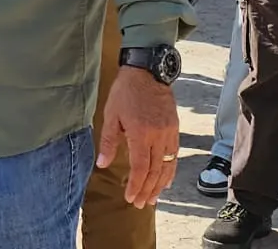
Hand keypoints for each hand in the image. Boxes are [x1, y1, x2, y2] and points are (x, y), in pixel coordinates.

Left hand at [97, 66, 179, 207]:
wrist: (147, 72)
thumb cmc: (125, 92)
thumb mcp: (111, 115)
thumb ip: (108, 141)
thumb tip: (103, 164)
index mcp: (141, 134)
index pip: (140, 167)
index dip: (136, 185)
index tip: (131, 198)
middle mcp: (158, 137)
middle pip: (155, 171)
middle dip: (148, 190)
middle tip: (141, 204)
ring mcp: (169, 133)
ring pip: (167, 166)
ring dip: (160, 185)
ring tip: (153, 197)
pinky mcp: (175, 129)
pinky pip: (174, 155)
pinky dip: (170, 170)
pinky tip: (166, 179)